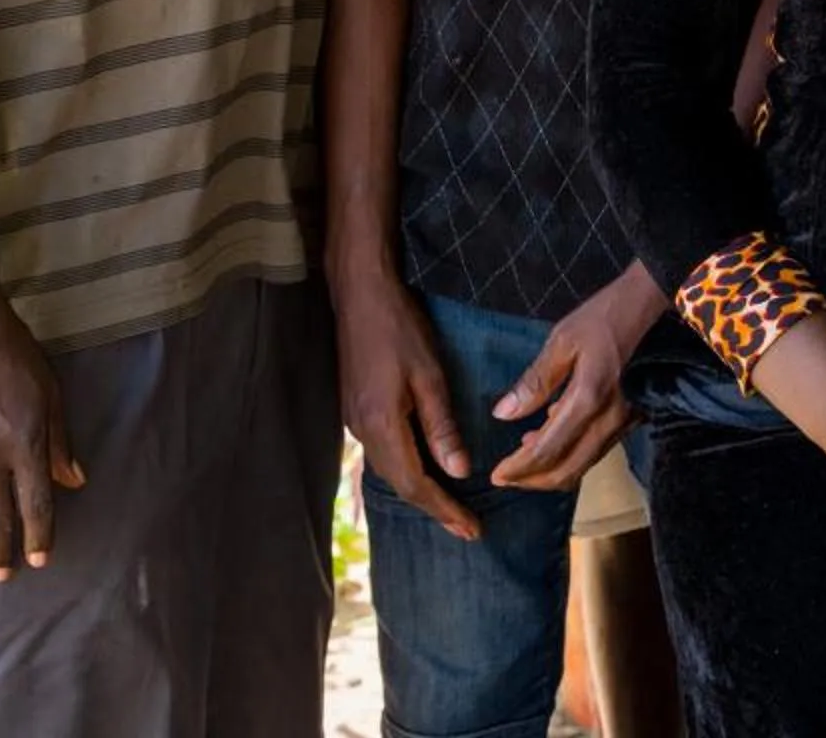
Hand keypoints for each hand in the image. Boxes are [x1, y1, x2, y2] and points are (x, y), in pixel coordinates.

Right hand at [334, 268, 477, 539]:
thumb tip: (458, 472)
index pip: (414, 484)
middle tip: (466, 527)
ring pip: (389, 469)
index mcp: (381, 425)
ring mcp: (354, 421)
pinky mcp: (354, 408)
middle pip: (399, 483)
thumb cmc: (398, 328)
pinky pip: (382, 451)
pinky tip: (423, 468)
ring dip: (419, 490)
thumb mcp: (429, 376)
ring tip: (449, 506)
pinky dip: (405, 467)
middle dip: (433, 507)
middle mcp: (362, 431)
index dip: (443, 510)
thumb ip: (441, 427)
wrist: (359, 295)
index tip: (471, 530)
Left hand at [489, 264, 661, 491]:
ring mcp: (624, 422)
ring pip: (584, 465)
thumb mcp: (561, 341)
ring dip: (551, 471)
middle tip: (505, 477)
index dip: (520, 467)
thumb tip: (503, 413)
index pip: (549, 449)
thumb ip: (535, 381)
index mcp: (590, 398)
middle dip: (533, 480)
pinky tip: (549, 439)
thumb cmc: (602, 318)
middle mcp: (611, 419)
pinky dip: (570, 456)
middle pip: (568, 469)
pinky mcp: (630, 419)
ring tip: (521, 462)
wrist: (647, 306)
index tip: (496, 474)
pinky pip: (596, 451)